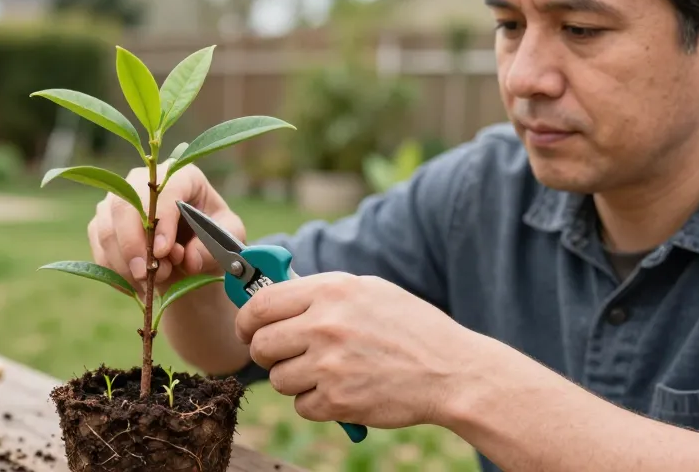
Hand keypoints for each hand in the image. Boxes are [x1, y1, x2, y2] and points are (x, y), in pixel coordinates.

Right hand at [88, 162, 246, 292]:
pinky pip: (99, 248)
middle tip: (147, 275)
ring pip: (107, 229)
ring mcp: (118, 200)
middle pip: (124, 204)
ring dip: (126, 263)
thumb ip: (212, 249)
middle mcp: (143, 182)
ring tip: (152, 282)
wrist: (190, 258)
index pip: (164, 190)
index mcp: (182, 176)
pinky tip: (136, 286)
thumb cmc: (211, 241)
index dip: (161, 220)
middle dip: (133, 245)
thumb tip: (189, 259)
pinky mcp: (102, 223)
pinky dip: (115, 272)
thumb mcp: (226, 242)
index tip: (164, 252)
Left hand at [235, 272, 478, 428]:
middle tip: (285, 356)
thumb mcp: (368, 291)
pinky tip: (341, 391)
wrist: (451, 371)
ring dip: (294, 381)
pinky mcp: (338, 401)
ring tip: (326, 373)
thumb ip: (321, 293)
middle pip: (261, 345)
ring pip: (278, 379)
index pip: (260, 304)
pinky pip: (301, 406)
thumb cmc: (411, 328)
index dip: (246, 320)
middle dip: (267, 353)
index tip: (248, 330)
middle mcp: (325, 325)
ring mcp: (330, 365)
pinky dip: (316, 404)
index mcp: (330, 291)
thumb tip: (275, 296)